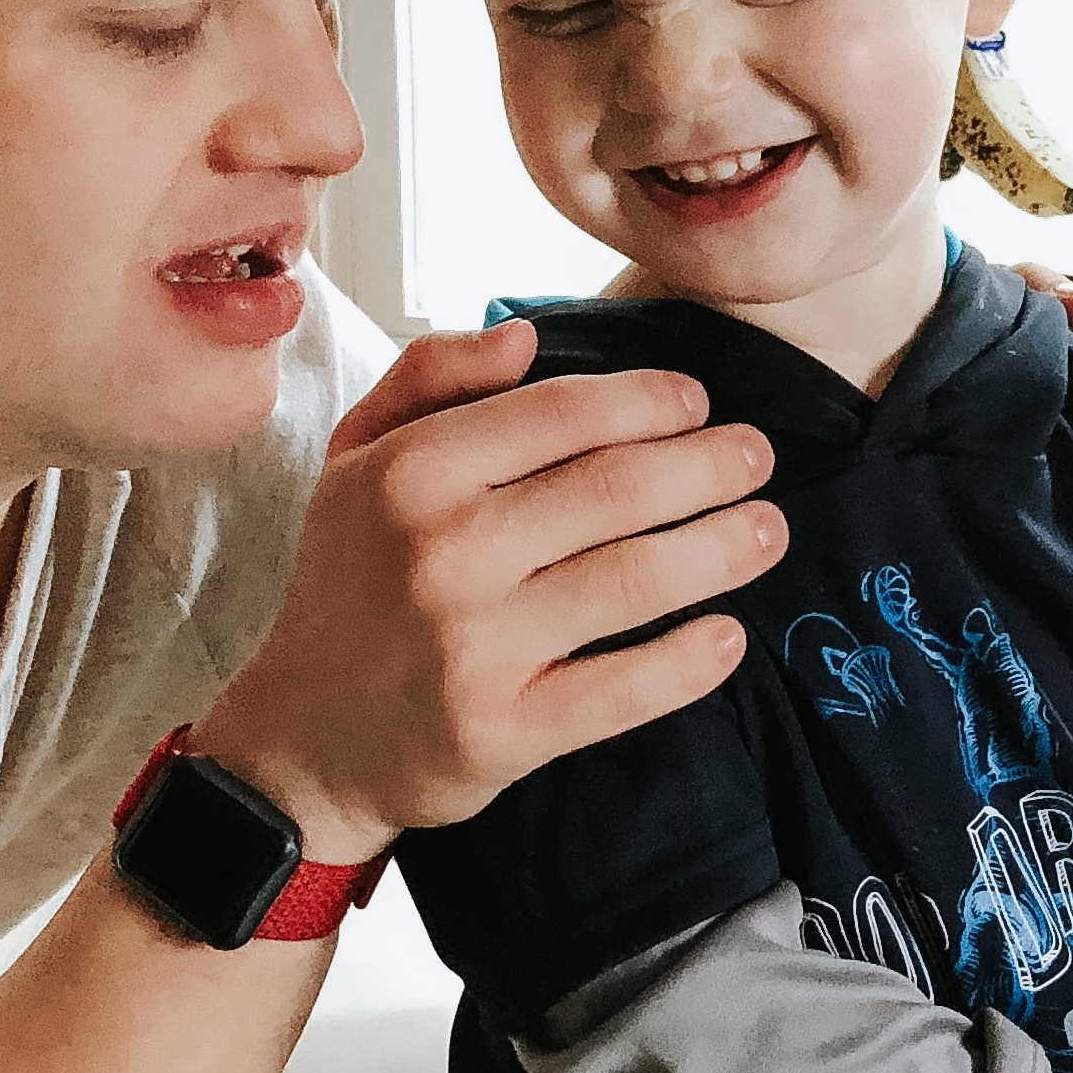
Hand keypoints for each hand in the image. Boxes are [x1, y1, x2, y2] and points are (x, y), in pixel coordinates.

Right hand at [195, 321, 785, 860]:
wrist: (305, 735)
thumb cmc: (350, 583)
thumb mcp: (357, 458)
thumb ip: (431, 377)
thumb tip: (525, 336)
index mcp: (410, 473)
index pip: (560, 414)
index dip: (646, 401)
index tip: (696, 402)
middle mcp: (443, 551)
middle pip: (616, 490)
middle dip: (708, 466)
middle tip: (757, 457)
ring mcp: (476, 645)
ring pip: (634, 581)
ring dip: (721, 549)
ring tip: (767, 530)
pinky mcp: (504, 731)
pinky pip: (623, 689)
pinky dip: (688, 661)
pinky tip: (728, 636)